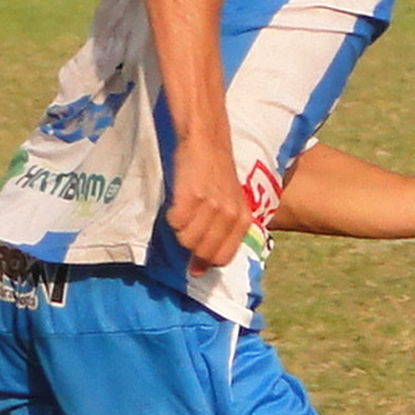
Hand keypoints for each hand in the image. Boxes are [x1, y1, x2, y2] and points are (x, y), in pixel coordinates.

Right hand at [167, 137, 253, 269]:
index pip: (223, 258)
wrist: (207, 142)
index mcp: (243, 220)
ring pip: (186, 239)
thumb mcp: (231, 205)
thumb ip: (222, 236)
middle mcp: (229, 215)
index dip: (206, 260)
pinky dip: (172, 216)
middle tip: (188, 225)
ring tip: (184, 211)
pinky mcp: (191, 196)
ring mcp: (211, 206)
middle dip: (190, 245)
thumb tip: (198, 272)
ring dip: (180, 230)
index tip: (196, 254)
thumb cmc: (218, 175)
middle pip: (202, 251)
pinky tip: (178, 202)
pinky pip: (175, 222)